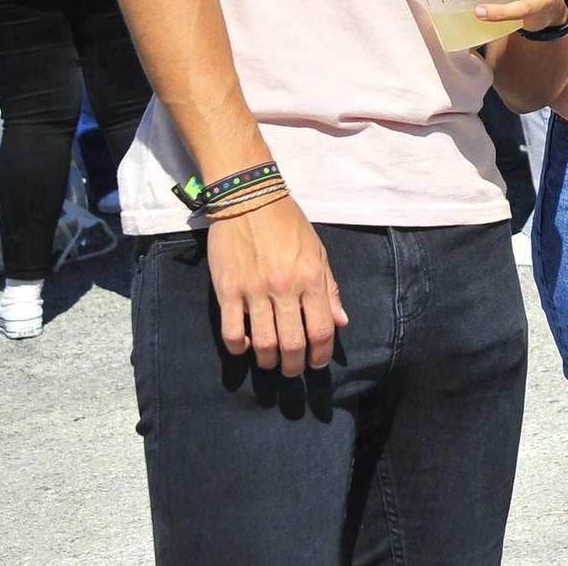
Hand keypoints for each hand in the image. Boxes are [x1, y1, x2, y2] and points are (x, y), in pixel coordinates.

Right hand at [205, 195, 347, 376]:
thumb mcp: (318, 251)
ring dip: (268, 361)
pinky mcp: (227, 290)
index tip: (317, 363)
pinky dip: (239, 347)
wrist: (249, 198)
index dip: (321, 354)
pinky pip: (231, 331)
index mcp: (311, 278)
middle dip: (294, 366)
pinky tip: (245, 346)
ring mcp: (254, 290)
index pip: (322, 329)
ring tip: (271, 362)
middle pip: (293, 343)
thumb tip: (341, 322)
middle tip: (293, 370)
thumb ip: (330, 289)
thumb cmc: (288, 224)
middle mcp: (285, 288)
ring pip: (263, 343)